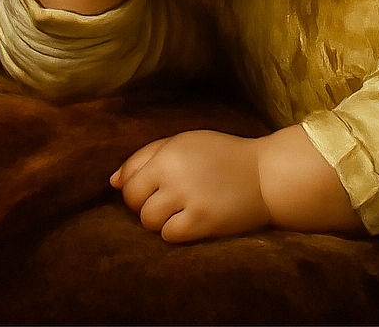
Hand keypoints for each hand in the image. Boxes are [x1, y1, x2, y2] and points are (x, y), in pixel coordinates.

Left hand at [110, 130, 270, 242]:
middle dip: (146, 204)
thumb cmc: (222, 155)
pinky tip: (192, 221)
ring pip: (148, 221)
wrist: (265, 175)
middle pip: (134, 202)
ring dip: (160, 220)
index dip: (137, 188)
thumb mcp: (186, 142)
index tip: (155, 189)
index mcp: (169, 150)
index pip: (128, 179)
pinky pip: (169, 235)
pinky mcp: (201, 221)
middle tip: (169, 201)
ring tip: (181, 211)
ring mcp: (188, 198)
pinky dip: (176, 231)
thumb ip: (146, 156)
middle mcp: (174, 173)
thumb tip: (112, 182)